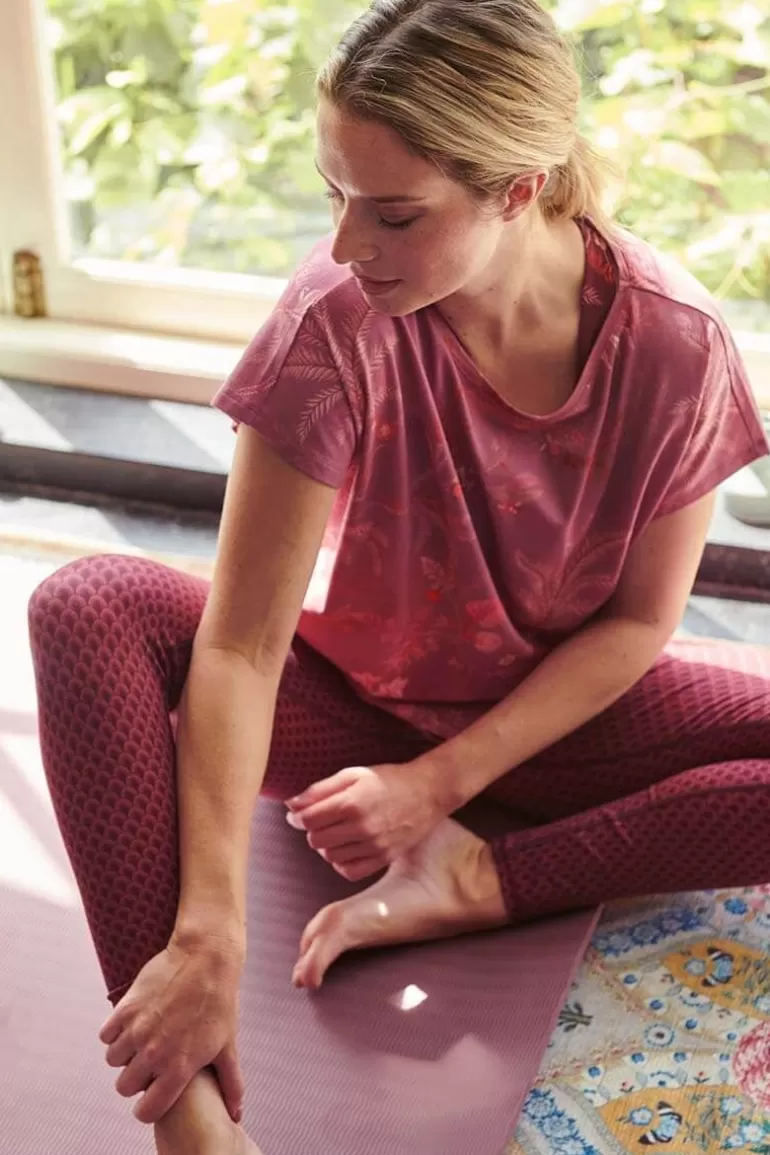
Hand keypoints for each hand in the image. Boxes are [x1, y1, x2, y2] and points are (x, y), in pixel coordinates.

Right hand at [98, 933, 244, 1124]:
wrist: (206, 957)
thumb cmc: (220, 1002)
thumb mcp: (228, 1045)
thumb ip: (230, 1083)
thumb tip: (237, 1114)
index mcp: (179, 1068)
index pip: (146, 1112)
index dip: (149, 1106)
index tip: (155, 1093)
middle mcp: (154, 1053)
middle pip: (124, 1087)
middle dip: (135, 1079)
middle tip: (150, 1062)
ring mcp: (137, 1030)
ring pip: (113, 1060)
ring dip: (125, 1053)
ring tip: (143, 1039)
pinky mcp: (125, 1008)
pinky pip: (106, 1035)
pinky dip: (115, 1032)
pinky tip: (133, 1023)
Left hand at [285, 762, 444, 880]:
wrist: (428, 792)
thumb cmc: (389, 779)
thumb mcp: (353, 774)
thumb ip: (320, 790)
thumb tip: (291, 805)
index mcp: (352, 802)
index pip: (308, 820)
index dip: (297, 817)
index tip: (298, 814)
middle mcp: (362, 827)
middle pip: (316, 840)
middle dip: (312, 830)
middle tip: (321, 819)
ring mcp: (374, 846)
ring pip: (330, 857)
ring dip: (326, 845)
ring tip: (337, 831)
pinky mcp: (384, 858)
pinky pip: (349, 871)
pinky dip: (341, 862)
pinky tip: (346, 848)